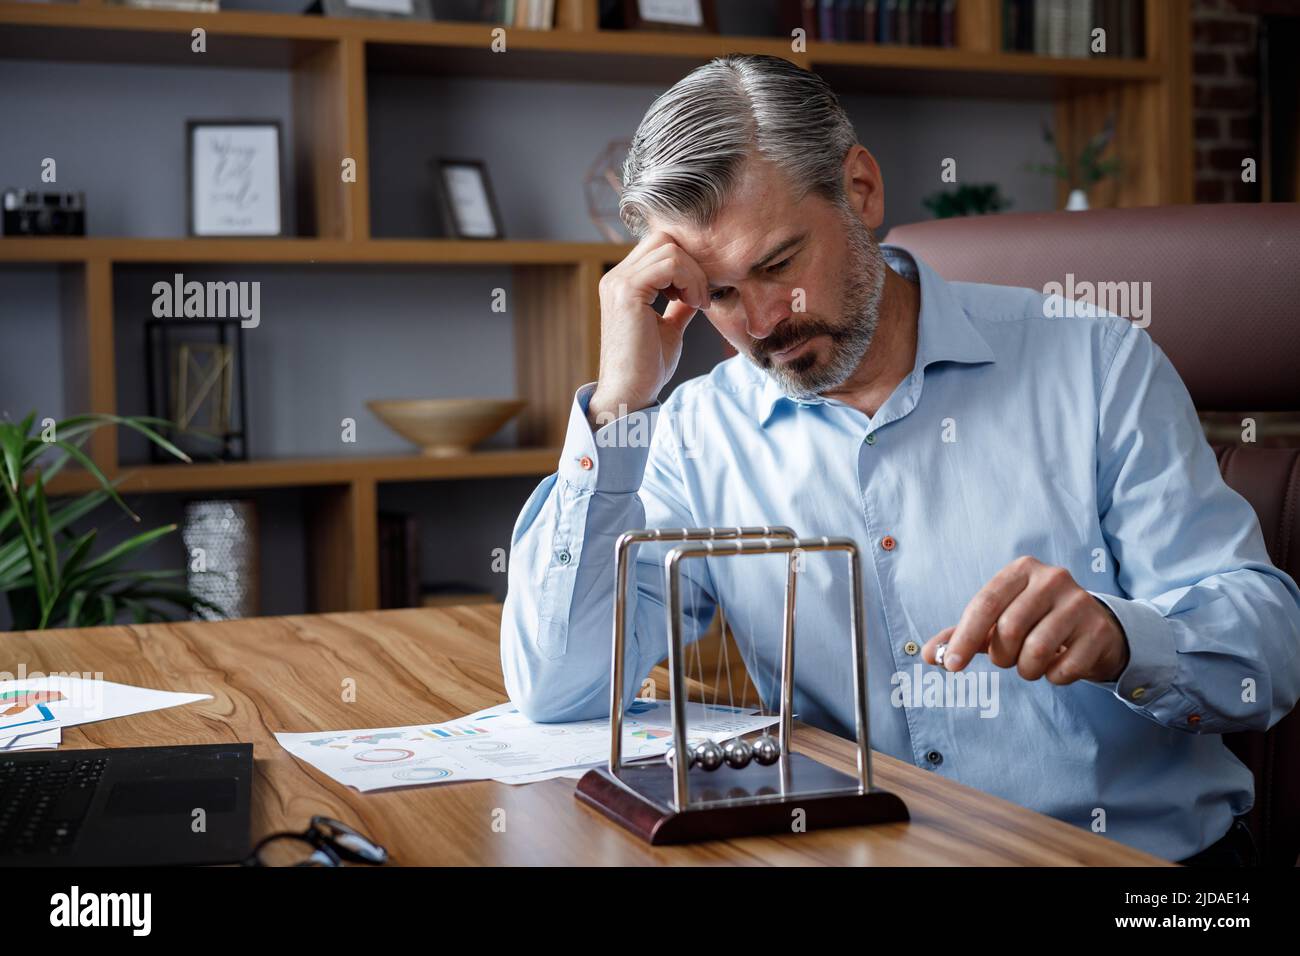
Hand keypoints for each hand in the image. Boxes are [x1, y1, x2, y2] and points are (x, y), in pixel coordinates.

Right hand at [589, 231, 709, 427]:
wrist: (629, 393)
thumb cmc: (647, 367)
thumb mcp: (668, 328)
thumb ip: (678, 305)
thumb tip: (694, 292)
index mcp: (624, 282)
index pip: (660, 246)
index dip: (687, 263)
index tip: (698, 294)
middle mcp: (616, 276)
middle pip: (665, 238)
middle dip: (693, 263)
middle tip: (700, 297)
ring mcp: (619, 282)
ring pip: (670, 247)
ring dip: (694, 274)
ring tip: (697, 303)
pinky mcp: (627, 292)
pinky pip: (669, 264)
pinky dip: (690, 281)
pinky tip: (693, 305)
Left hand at [921, 555, 1129, 684]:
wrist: (1096, 628)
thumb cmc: (1036, 622)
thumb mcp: (998, 621)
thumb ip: (962, 635)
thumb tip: (929, 655)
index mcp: (1022, 570)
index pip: (985, 603)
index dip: (964, 638)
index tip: (950, 666)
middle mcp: (1053, 579)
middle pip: (1009, 629)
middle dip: (1001, 656)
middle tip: (1008, 659)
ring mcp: (1080, 603)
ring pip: (1036, 651)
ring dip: (1027, 669)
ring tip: (1031, 663)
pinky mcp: (1099, 631)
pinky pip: (1064, 669)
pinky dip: (1054, 677)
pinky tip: (1059, 665)